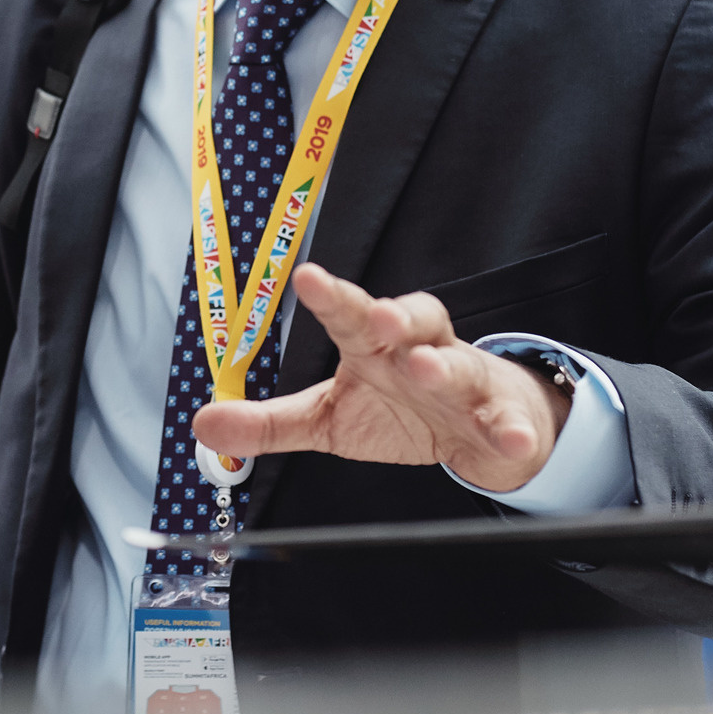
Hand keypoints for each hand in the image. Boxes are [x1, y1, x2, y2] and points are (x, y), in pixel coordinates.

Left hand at [190, 263, 569, 492]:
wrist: (480, 430)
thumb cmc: (400, 410)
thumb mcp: (328, 418)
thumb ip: (269, 423)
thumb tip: (203, 423)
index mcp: (374, 347)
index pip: (350, 313)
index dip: (330, 296)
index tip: (307, 278)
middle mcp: (420, 352)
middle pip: (410, 321)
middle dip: (394, 315)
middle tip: (376, 317)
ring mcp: (463, 383)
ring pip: (457, 365)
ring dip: (444, 366)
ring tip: (426, 369)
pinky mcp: (499, 417)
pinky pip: (505, 422)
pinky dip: (509, 429)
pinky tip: (508, 435)